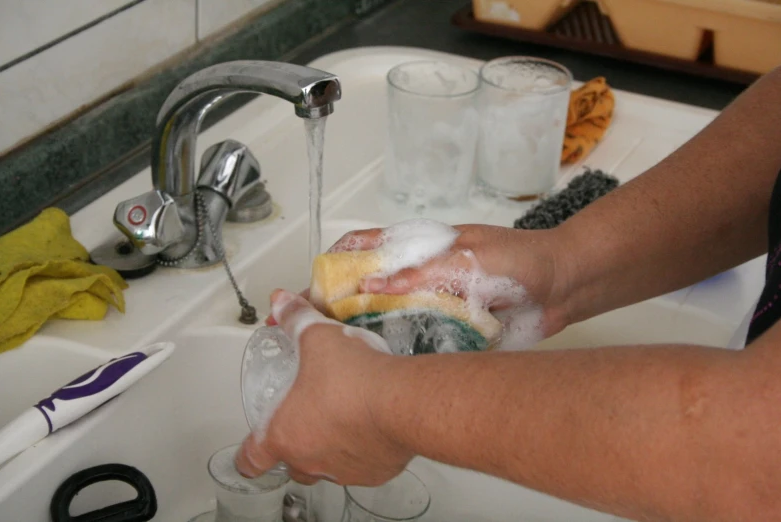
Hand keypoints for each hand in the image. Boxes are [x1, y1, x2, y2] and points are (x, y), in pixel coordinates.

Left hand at [236, 289, 412, 485]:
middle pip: (292, 465)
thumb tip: (281, 301)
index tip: (250, 454)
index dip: (248, 457)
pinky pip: (362, 465)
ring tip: (344, 417)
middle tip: (306, 420)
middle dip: (295, 445)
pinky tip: (372, 424)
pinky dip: (363, 449)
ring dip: (330, 447)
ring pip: (328, 467)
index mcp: (285, 435)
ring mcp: (343, 470)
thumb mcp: (316, 338)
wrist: (402, 402)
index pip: (251, 460)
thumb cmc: (353, 378)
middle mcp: (310, 461)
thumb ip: (295, 320)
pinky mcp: (376, 473)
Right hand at [329, 223, 569, 338]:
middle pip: (366, 291)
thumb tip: (371, 285)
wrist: (564, 288)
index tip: (308, 293)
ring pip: (388, 321)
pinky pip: (417, 344)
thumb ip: (422, 273)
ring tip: (340, 360)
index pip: (362, 250)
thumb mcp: (467, 259)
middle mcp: (419, 277)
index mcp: (418, 248)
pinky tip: (383, 373)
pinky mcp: (449, 332)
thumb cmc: (519, 260)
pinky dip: (400, 356)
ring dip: (366, 337)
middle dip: (338, 309)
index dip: (332, 268)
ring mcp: (432, 305)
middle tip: (315, 337)